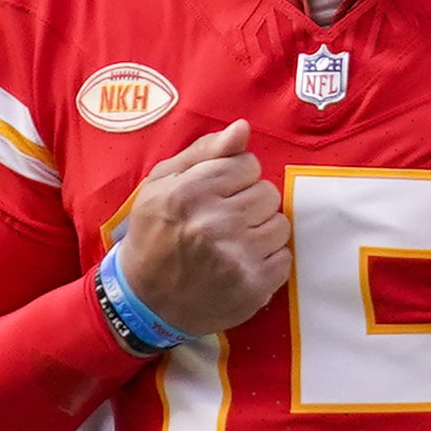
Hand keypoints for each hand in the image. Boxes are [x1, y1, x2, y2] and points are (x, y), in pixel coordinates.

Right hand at [114, 120, 287, 338]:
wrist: (146, 301)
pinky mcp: (253, 287)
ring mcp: (237, 257)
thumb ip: (204, 152)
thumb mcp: (162, 184)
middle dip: (250, 203)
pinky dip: (267, 260)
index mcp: (191, 192)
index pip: (248, 164)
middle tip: (225, 221)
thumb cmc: (153, 234)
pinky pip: (284, 258)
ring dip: (262, 230)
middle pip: (268, 193)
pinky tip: (242, 263)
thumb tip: (243, 129)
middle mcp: (215, 223)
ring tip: (235, 242)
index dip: (236, 178)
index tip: (218, 194)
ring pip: (280, 224)